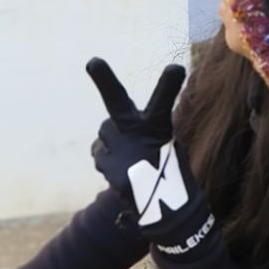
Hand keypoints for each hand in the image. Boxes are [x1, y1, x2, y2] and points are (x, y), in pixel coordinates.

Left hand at [86, 58, 207, 242]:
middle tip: (93, 62)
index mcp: (158, 125)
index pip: (163, 100)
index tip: (175, 68)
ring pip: (102, 136)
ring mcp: (124, 153)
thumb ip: (132, 131)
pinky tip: (123, 172)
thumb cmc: (163, 164)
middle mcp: (139, 135)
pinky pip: (99, 155)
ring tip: (128, 159)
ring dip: (109, 143)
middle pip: (116, 102)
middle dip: (104, 80)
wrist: (167, 206)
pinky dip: (107, 161)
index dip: (169, 84)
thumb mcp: (158, 141)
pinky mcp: (112, 172)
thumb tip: (101, 137)